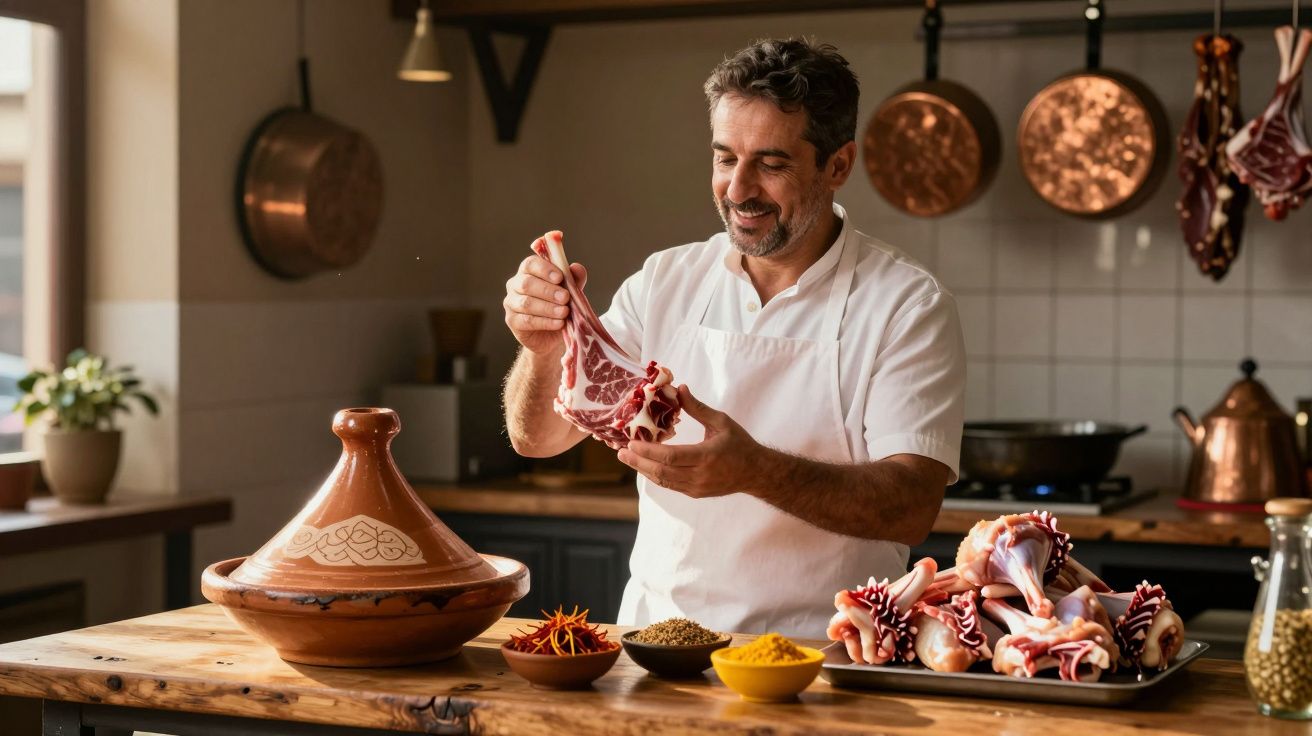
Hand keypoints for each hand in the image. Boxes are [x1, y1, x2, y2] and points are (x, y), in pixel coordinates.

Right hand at [503, 237, 586, 355]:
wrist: (554, 335)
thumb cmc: (560, 306)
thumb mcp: (571, 292)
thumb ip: (574, 279)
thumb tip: (576, 267)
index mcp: (528, 272)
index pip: (530, 264)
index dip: (544, 269)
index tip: (560, 277)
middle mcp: (515, 285)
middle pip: (527, 283)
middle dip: (548, 290)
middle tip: (565, 297)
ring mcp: (511, 303)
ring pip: (526, 303)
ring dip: (548, 308)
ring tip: (564, 312)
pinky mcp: (512, 321)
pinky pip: (527, 321)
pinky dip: (545, 322)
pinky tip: (559, 323)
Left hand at [617, 385, 768, 498]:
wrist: (756, 472)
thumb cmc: (740, 444)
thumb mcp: (721, 422)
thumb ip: (698, 408)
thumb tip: (679, 388)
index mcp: (707, 456)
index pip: (670, 456)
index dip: (648, 451)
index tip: (631, 442)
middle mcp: (700, 476)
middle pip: (661, 471)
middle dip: (638, 461)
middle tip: (620, 451)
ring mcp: (696, 488)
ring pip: (663, 481)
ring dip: (643, 469)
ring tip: (627, 457)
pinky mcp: (695, 493)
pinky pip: (669, 485)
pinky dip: (655, 475)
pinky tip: (644, 465)